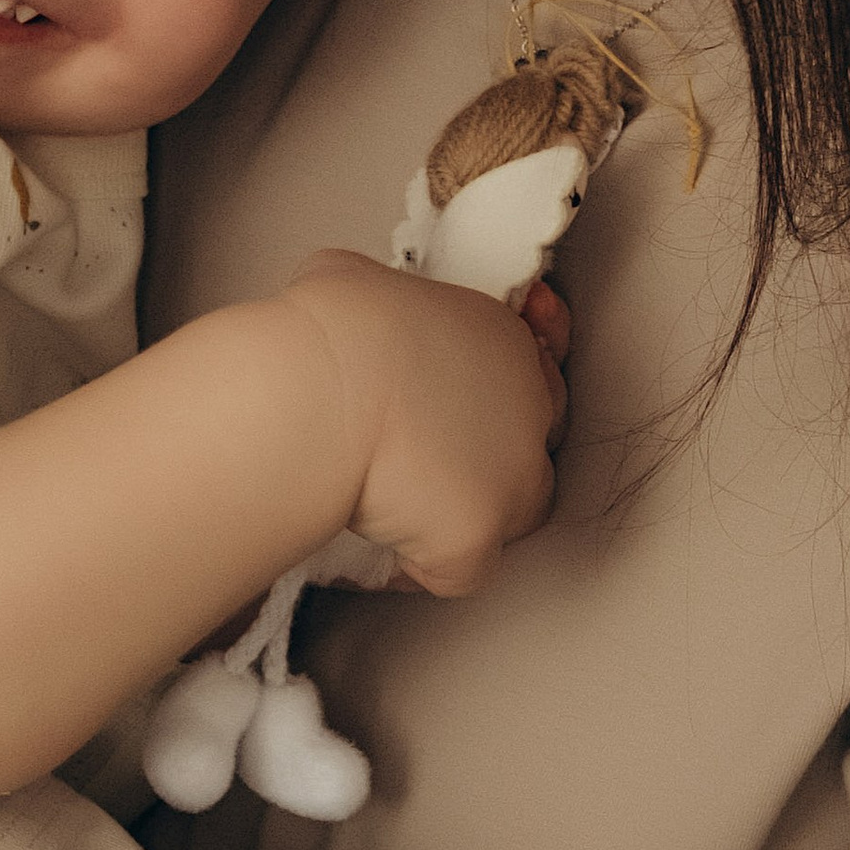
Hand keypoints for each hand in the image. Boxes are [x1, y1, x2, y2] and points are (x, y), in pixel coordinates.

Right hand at [280, 249, 564, 596]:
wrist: (320, 391)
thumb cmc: (331, 328)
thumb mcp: (354, 279)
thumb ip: (379, 298)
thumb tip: (354, 304)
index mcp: (502, 339)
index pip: (526, 371)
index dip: (487, 389)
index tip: (447, 399)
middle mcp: (525, 408)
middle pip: (529, 443)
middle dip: (484, 452)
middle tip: (423, 455)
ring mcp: (510, 479)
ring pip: (513, 511)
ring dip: (469, 511)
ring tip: (410, 508)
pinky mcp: (476, 537)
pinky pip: (462, 570)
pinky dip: (428, 568)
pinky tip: (392, 558)